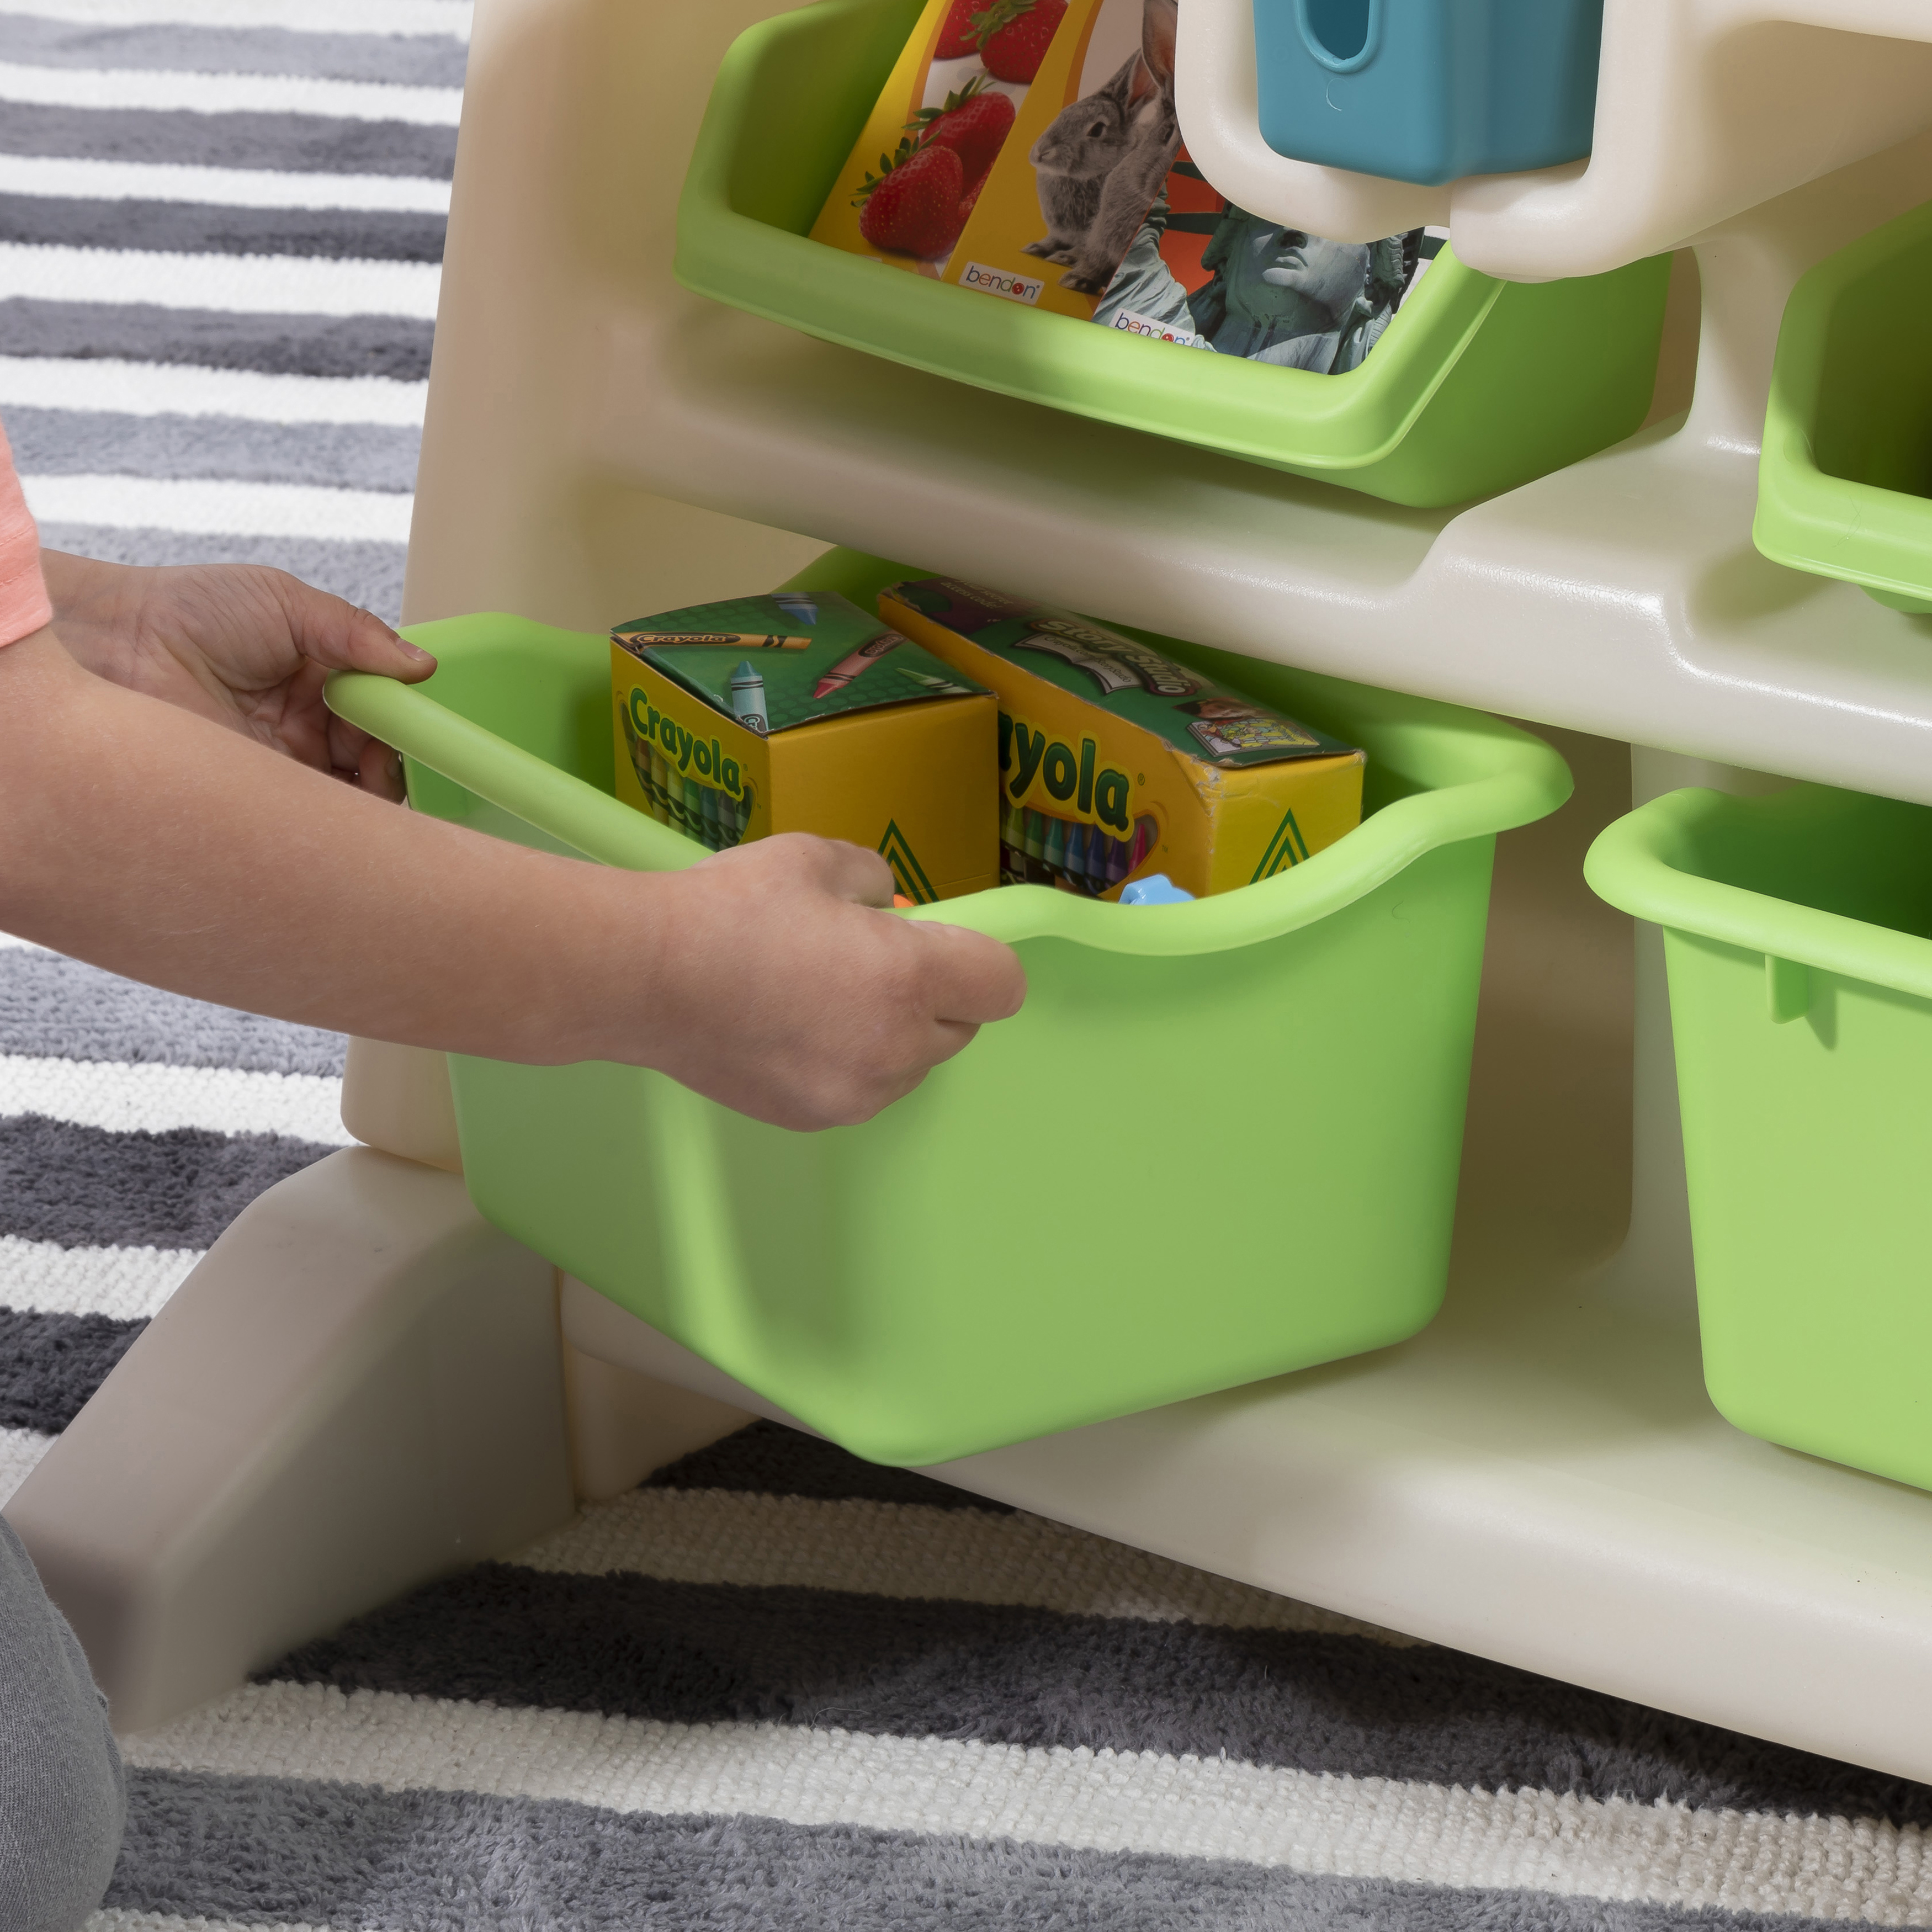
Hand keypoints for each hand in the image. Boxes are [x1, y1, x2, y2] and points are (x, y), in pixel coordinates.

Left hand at [40, 551, 435, 799]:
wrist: (115, 645)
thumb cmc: (189, 611)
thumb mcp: (286, 603)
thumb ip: (356, 633)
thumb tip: (423, 664)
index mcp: (321, 678)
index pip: (385, 707)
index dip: (407, 716)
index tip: (418, 719)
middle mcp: (309, 727)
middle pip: (381, 754)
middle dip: (399, 755)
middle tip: (391, 749)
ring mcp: (286, 767)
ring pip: (357, 792)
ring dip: (377, 787)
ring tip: (374, 774)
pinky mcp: (262, 799)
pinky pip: (317, 818)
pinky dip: (343, 817)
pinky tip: (353, 803)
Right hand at [639, 833, 1025, 1128]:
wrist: (644, 978)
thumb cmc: (729, 911)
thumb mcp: (815, 859)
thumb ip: (874, 879)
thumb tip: (890, 906)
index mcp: (907, 977)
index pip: (1002, 984)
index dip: (980, 959)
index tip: (942, 944)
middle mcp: (894, 1046)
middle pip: (961, 1028)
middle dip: (935, 995)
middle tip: (870, 961)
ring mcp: (856, 1092)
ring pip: (911, 1064)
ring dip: (892, 1033)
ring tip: (823, 995)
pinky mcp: (817, 1117)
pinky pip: (863, 1088)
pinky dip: (848, 1062)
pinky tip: (793, 1028)